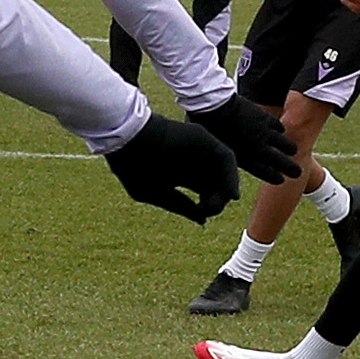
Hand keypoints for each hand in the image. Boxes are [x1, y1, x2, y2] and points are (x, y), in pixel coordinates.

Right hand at [102, 113, 239, 224]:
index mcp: (177, 174)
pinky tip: (229, 191)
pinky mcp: (204, 138)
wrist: (128, 140)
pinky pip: (226, 157)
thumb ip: (181, 206)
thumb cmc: (134, 169)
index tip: (203, 215)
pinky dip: (231, 175)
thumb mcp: (155, 194)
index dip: (207, 205)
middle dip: (216, 200)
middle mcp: (190, 161)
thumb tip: (204, 220)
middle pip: (214, 183)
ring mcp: (198, 149)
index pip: (203, 192)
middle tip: (209, 209)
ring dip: (224, 189)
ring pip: (221, 171)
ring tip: (215, 202)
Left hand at [197, 90, 298, 187]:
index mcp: (243, 159)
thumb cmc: (208, 127)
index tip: (281, 180)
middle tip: (297, 173)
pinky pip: (278, 127)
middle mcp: (256, 149)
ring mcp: (263, 133)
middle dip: (290, 169)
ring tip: (293, 151)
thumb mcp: (216, 149)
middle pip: (279, 162)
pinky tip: (282, 132)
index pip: (264, 172)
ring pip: (284, 144)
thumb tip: (223, 164)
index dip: (273, 177)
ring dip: (290, 149)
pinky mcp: (264, 119)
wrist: (213, 106)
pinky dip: (281, 131)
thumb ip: (226, 157)